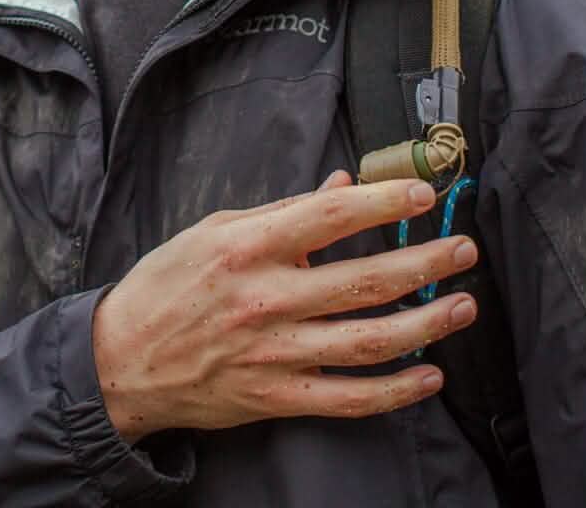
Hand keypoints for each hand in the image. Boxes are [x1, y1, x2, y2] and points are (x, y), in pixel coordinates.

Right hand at [92, 171, 477, 440]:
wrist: (121, 361)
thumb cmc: (168, 285)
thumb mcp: (216, 230)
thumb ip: (282, 211)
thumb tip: (341, 187)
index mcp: (248, 247)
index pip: (330, 217)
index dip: (384, 202)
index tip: (425, 193)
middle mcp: (267, 299)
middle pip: (364, 280)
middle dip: (424, 262)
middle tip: (464, 248)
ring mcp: (275, 353)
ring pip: (368, 340)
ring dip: (426, 323)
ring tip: (464, 305)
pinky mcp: (277, 397)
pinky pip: (349, 397)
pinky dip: (395, 390)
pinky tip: (429, 374)